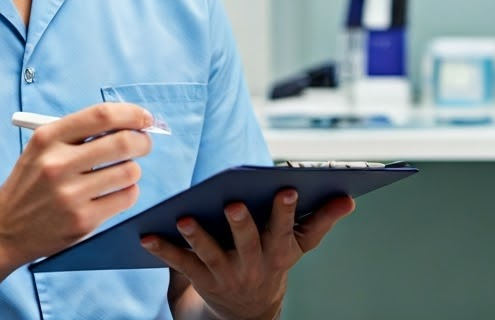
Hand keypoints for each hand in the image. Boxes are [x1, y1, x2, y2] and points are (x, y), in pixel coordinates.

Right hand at [0, 103, 155, 266]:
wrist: (3, 229)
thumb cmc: (31, 184)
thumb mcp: (43, 148)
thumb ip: (81, 132)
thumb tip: (131, 122)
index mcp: (48, 138)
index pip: (102, 115)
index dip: (132, 114)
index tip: (144, 118)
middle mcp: (57, 164)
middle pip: (123, 142)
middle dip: (142, 141)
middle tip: (143, 144)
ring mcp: (70, 194)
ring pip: (129, 171)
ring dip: (134, 169)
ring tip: (122, 172)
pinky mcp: (82, 220)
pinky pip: (126, 197)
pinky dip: (128, 192)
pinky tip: (114, 192)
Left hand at [143, 189, 355, 319]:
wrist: (249, 308)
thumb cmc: (275, 259)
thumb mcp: (302, 244)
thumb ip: (322, 219)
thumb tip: (349, 197)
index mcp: (282, 249)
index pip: (288, 228)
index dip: (288, 210)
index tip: (288, 187)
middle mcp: (256, 263)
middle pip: (251, 241)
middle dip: (243, 223)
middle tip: (236, 203)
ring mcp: (228, 272)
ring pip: (213, 253)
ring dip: (199, 236)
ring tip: (186, 218)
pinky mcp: (202, 278)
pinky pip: (181, 263)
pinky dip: (162, 249)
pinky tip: (146, 234)